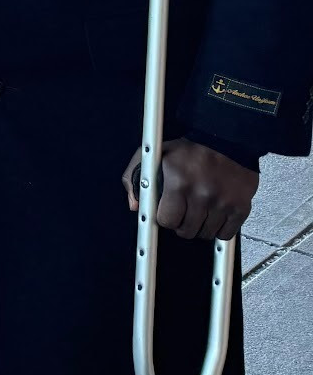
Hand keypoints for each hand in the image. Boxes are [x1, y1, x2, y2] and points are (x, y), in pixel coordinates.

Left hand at [123, 138, 257, 241]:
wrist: (227, 140)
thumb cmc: (191, 148)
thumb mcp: (155, 155)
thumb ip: (135, 177)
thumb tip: (135, 205)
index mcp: (178, 182)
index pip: (166, 220)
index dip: (165, 218)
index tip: (167, 213)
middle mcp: (202, 194)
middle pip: (186, 231)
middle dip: (181, 224)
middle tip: (183, 212)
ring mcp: (222, 202)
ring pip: (206, 234)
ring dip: (200, 227)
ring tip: (199, 212)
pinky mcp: (240, 206)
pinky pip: (226, 234)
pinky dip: (219, 230)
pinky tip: (214, 216)